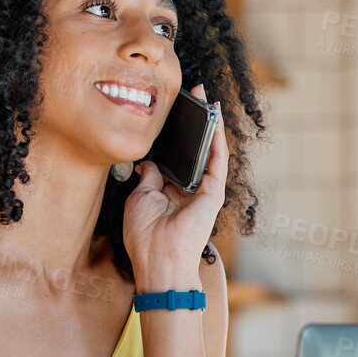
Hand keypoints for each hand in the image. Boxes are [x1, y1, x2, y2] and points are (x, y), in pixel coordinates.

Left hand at [123, 83, 228, 287]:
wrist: (158, 260)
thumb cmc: (146, 236)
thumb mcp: (139, 198)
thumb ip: (148, 178)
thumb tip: (149, 163)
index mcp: (172, 192)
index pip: (177, 158)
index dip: (176, 135)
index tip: (173, 111)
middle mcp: (191, 190)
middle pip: (196, 151)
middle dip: (196, 124)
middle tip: (194, 96)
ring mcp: (204, 192)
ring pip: (210, 152)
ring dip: (210, 125)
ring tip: (207, 99)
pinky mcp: (213, 193)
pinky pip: (218, 160)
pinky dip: (218, 139)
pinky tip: (215, 118)